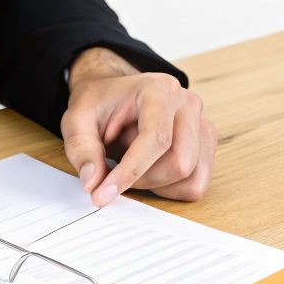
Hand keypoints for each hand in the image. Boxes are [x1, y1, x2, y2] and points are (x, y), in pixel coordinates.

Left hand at [60, 47, 216, 207]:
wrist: (116, 96)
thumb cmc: (101, 105)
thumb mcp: (77, 120)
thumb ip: (82, 149)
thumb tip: (93, 182)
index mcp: (158, 89)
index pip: (156, 138)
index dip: (130, 172)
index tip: (103, 194)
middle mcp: (187, 103)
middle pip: (179, 162)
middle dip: (143, 179)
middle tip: (116, 172)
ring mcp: (202, 123)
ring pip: (190, 176)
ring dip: (156, 184)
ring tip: (135, 164)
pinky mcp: (206, 143)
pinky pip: (196, 183)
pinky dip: (171, 188)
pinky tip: (152, 170)